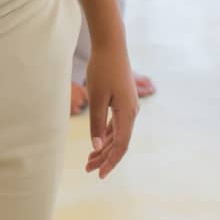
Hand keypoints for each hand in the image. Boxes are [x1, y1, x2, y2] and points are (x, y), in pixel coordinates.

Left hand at [84, 39, 139, 179]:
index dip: (110, 161)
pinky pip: (116, 124)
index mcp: (127, 114)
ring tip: (89, 159)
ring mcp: (129, 107)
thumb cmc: (102, 70)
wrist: (111, 46)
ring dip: (104, 147)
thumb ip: (96, 123)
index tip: (99, 174)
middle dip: (104, 157)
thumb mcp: (96, 98)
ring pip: (118, 134)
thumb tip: (96, 146)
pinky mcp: (124, 101)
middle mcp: (132, 112)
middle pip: (119, 142)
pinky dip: (106, 134)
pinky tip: (97, 142)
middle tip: (87, 169)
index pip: (121, 145)